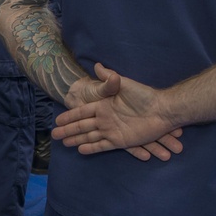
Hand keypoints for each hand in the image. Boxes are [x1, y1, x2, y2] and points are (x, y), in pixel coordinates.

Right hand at [54, 63, 183, 160]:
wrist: (163, 111)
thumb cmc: (144, 96)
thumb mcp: (125, 84)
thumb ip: (110, 78)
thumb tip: (97, 65)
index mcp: (104, 105)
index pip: (82, 112)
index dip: (70, 116)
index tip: (57, 121)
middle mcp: (105, 118)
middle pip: (82, 126)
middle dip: (68, 130)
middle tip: (53, 136)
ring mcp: (111, 130)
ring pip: (89, 136)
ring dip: (76, 139)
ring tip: (64, 144)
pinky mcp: (120, 141)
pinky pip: (102, 145)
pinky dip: (92, 148)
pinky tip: (81, 150)